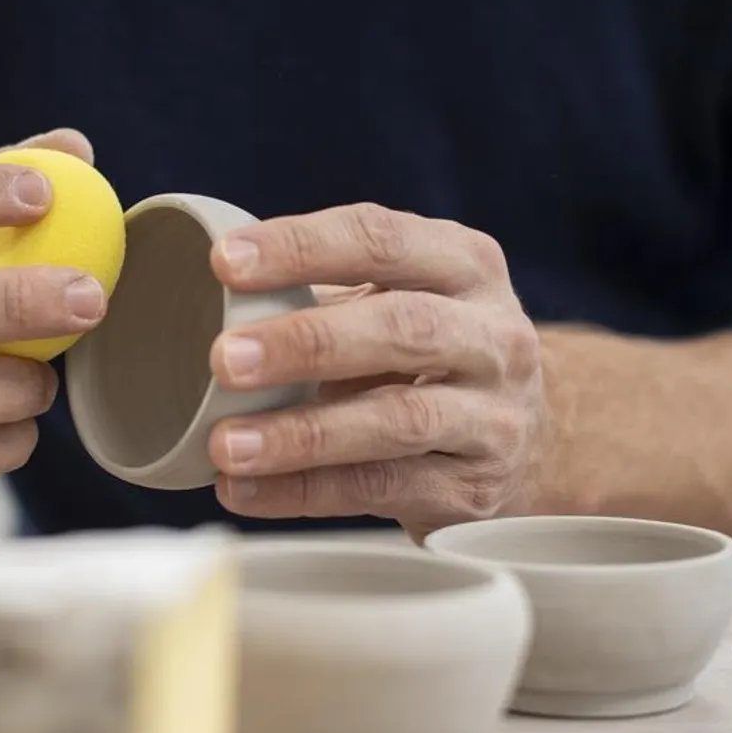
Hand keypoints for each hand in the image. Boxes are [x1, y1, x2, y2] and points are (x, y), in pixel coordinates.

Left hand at [205, 203, 547, 539]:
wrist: (537, 440)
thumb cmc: (432, 354)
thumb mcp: (401, 300)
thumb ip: (321, 294)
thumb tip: (194, 301)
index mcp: (464, 265)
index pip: (381, 240)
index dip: (302, 247)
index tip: (223, 263)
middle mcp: (492, 335)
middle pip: (403, 329)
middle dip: (307, 343)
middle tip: (223, 359)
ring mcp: (493, 417)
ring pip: (397, 422)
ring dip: (302, 434)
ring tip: (225, 445)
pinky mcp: (473, 491)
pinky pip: (380, 489)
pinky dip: (303, 491)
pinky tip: (242, 489)